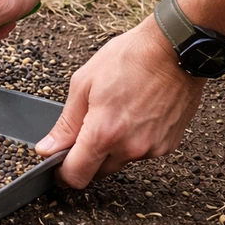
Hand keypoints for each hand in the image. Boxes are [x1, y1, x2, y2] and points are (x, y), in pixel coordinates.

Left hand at [35, 17, 206, 188]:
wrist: (176, 49)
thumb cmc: (131, 58)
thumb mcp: (84, 83)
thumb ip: (65, 123)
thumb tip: (48, 148)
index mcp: (104, 133)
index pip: (76, 175)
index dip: (63, 172)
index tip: (58, 162)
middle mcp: (130, 148)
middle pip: (97, 173)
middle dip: (86, 158)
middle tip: (86, 129)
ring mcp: (152, 149)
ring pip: (120, 162)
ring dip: (111, 149)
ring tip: (115, 113)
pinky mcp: (169, 146)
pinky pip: (142, 153)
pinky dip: (133, 142)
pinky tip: (134, 115)